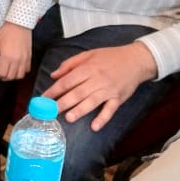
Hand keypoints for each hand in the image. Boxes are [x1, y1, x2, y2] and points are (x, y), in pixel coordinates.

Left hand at [0, 22, 32, 80]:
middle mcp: (16, 59)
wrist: (19, 25)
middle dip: (4, 76)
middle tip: (1, 71)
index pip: (2, 74)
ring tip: (9, 70)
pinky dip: (22, 71)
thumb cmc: (8, 32)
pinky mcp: (29, 57)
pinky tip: (17, 67)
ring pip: (19, 75)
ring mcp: (24, 59)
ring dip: (13, 75)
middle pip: (10, 77)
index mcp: (6, 57)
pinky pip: (27, 70)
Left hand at [42, 42, 157, 130]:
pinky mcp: (118, 98)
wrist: (136, 60)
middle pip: (77, 92)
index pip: (67, 81)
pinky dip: (103, 118)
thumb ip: (70, 64)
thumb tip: (54, 75)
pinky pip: (110, 110)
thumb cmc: (110, 57)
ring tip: (69, 118)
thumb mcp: (89, 54)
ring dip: (80, 110)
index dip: (54, 90)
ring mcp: (109, 90)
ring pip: (92, 101)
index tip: (43, 98)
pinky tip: (94, 126)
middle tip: (51, 112)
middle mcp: (98, 79)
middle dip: (63, 102)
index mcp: (88, 68)